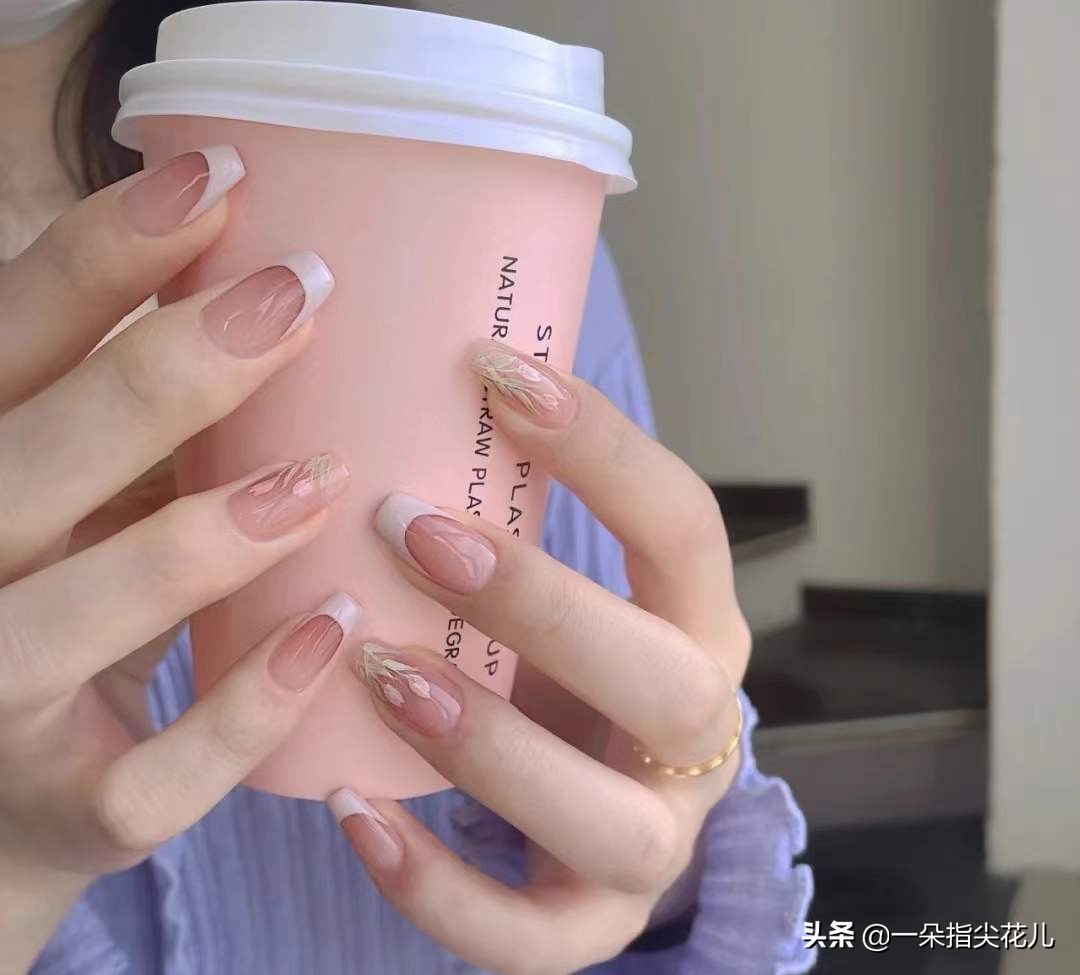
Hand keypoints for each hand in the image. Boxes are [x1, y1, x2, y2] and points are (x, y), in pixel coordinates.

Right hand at [0, 147, 354, 970]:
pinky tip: (336, 632)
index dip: (100, 254)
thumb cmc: (60, 617)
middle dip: (163, 372)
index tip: (218, 176)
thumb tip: (273, 307)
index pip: (7, 345)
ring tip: (321, 476)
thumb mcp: (81, 506)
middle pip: (28, 460)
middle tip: (296, 293)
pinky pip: (150, 781)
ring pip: (70, 617)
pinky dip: (244, 710)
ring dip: (199, 541)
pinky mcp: (61, 816)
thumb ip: (136, 430)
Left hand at [331, 342, 749, 974]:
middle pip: (664, 680)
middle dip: (542, 605)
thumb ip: (506, 505)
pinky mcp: (588, 919)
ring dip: (488, 746)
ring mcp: (653, 837)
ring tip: (380, 669)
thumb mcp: (557, 575)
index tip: (490, 367)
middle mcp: (698, 733)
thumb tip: (404, 365)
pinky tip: (351, 811)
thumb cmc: (562, 656)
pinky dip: (438, 888)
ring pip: (606, 819)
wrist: (592, 783)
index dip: (604, 445)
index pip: (684, 524)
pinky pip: (530, 937)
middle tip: (412, 528)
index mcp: (698, 622)